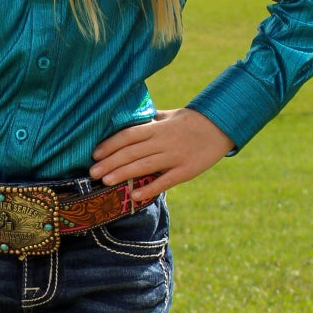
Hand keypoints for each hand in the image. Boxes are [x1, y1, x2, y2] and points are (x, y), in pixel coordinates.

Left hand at [89, 107, 232, 197]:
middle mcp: (163, 141)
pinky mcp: (186, 170)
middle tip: (92, 173)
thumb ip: (148, 121)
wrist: (220, 127)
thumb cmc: (190, 121)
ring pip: (144, 166)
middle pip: (132, 152)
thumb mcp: (168, 116)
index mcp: (157, 127)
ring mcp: (175, 156)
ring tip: (105, 182)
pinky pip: (165, 181)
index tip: (94, 154)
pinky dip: (149, 188)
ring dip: (123, 174)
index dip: (110, 144)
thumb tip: (127, 121)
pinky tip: (134, 196)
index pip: (128, 135)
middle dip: (110, 162)